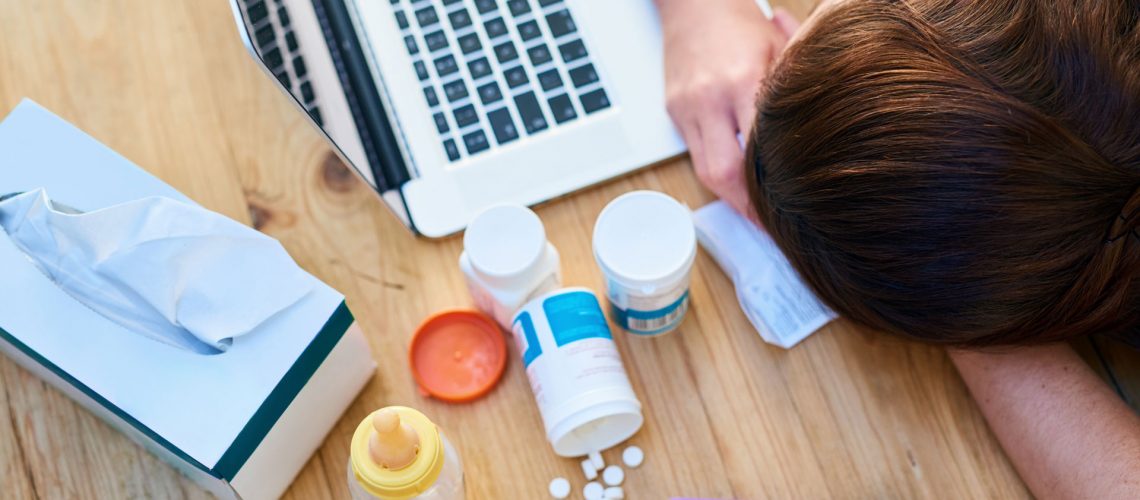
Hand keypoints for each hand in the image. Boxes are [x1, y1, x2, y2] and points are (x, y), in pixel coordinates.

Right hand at [656, 0, 799, 218]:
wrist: (693, 2)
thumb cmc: (739, 22)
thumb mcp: (778, 51)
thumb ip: (791, 95)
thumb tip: (811, 142)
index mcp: (740, 82)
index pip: (754, 151)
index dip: (767, 189)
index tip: (784, 212)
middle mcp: (708, 99)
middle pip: (721, 172)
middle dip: (744, 206)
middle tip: (766, 225)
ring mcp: (685, 107)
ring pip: (703, 169)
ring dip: (729, 195)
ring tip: (752, 210)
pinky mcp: (673, 110)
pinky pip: (694, 150)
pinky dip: (716, 167)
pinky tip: (734, 177)